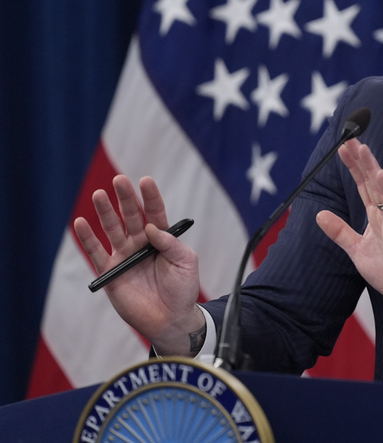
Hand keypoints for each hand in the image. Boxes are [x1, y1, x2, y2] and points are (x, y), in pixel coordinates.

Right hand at [74, 175, 203, 355]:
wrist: (170, 319)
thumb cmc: (183, 290)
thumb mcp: (186, 263)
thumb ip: (171, 244)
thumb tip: (152, 228)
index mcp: (161, 238)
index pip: (155, 213)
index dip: (150, 197)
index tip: (145, 181)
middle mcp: (141, 243)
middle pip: (131, 216)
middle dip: (125, 198)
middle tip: (119, 180)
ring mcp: (124, 256)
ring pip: (112, 229)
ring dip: (105, 212)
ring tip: (99, 194)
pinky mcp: (111, 271)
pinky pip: (96, 253)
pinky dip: (87, 238)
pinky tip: (80, 223)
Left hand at [316, 139, 382, 322]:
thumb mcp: (356, 250)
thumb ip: (340, 231)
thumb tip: (319, 214)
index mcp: (375, 216)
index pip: (362, 185)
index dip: (353, 166)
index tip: (342, 148)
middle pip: (369, 180)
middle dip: (359, 159)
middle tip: (348, 138)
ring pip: (380, 187)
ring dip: (370, 167)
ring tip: (361, 147)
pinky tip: (379, 174)